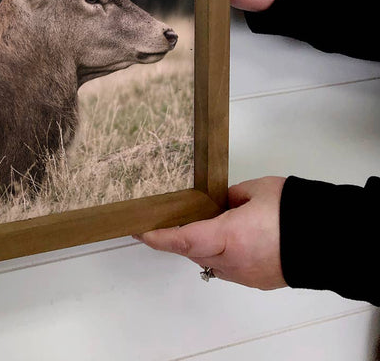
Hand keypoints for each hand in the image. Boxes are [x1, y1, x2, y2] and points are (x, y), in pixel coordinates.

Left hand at [135, 177, 286, 289]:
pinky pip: (226, 268)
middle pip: (192, 251)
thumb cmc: (293, 210)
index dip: (158, 235)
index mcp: (230, 236)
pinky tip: (219, 237)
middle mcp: (234, 261)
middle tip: (162, 219)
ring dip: (196, 245)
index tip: (138, 230)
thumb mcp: (255, 190)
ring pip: (208, 261)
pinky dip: (216, 254)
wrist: (331, 240)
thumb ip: (228, 197)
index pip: (183, 238)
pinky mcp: (258, 280)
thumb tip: (217, 202)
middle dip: (176, 237)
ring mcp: (245, 275)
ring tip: (190, 224)